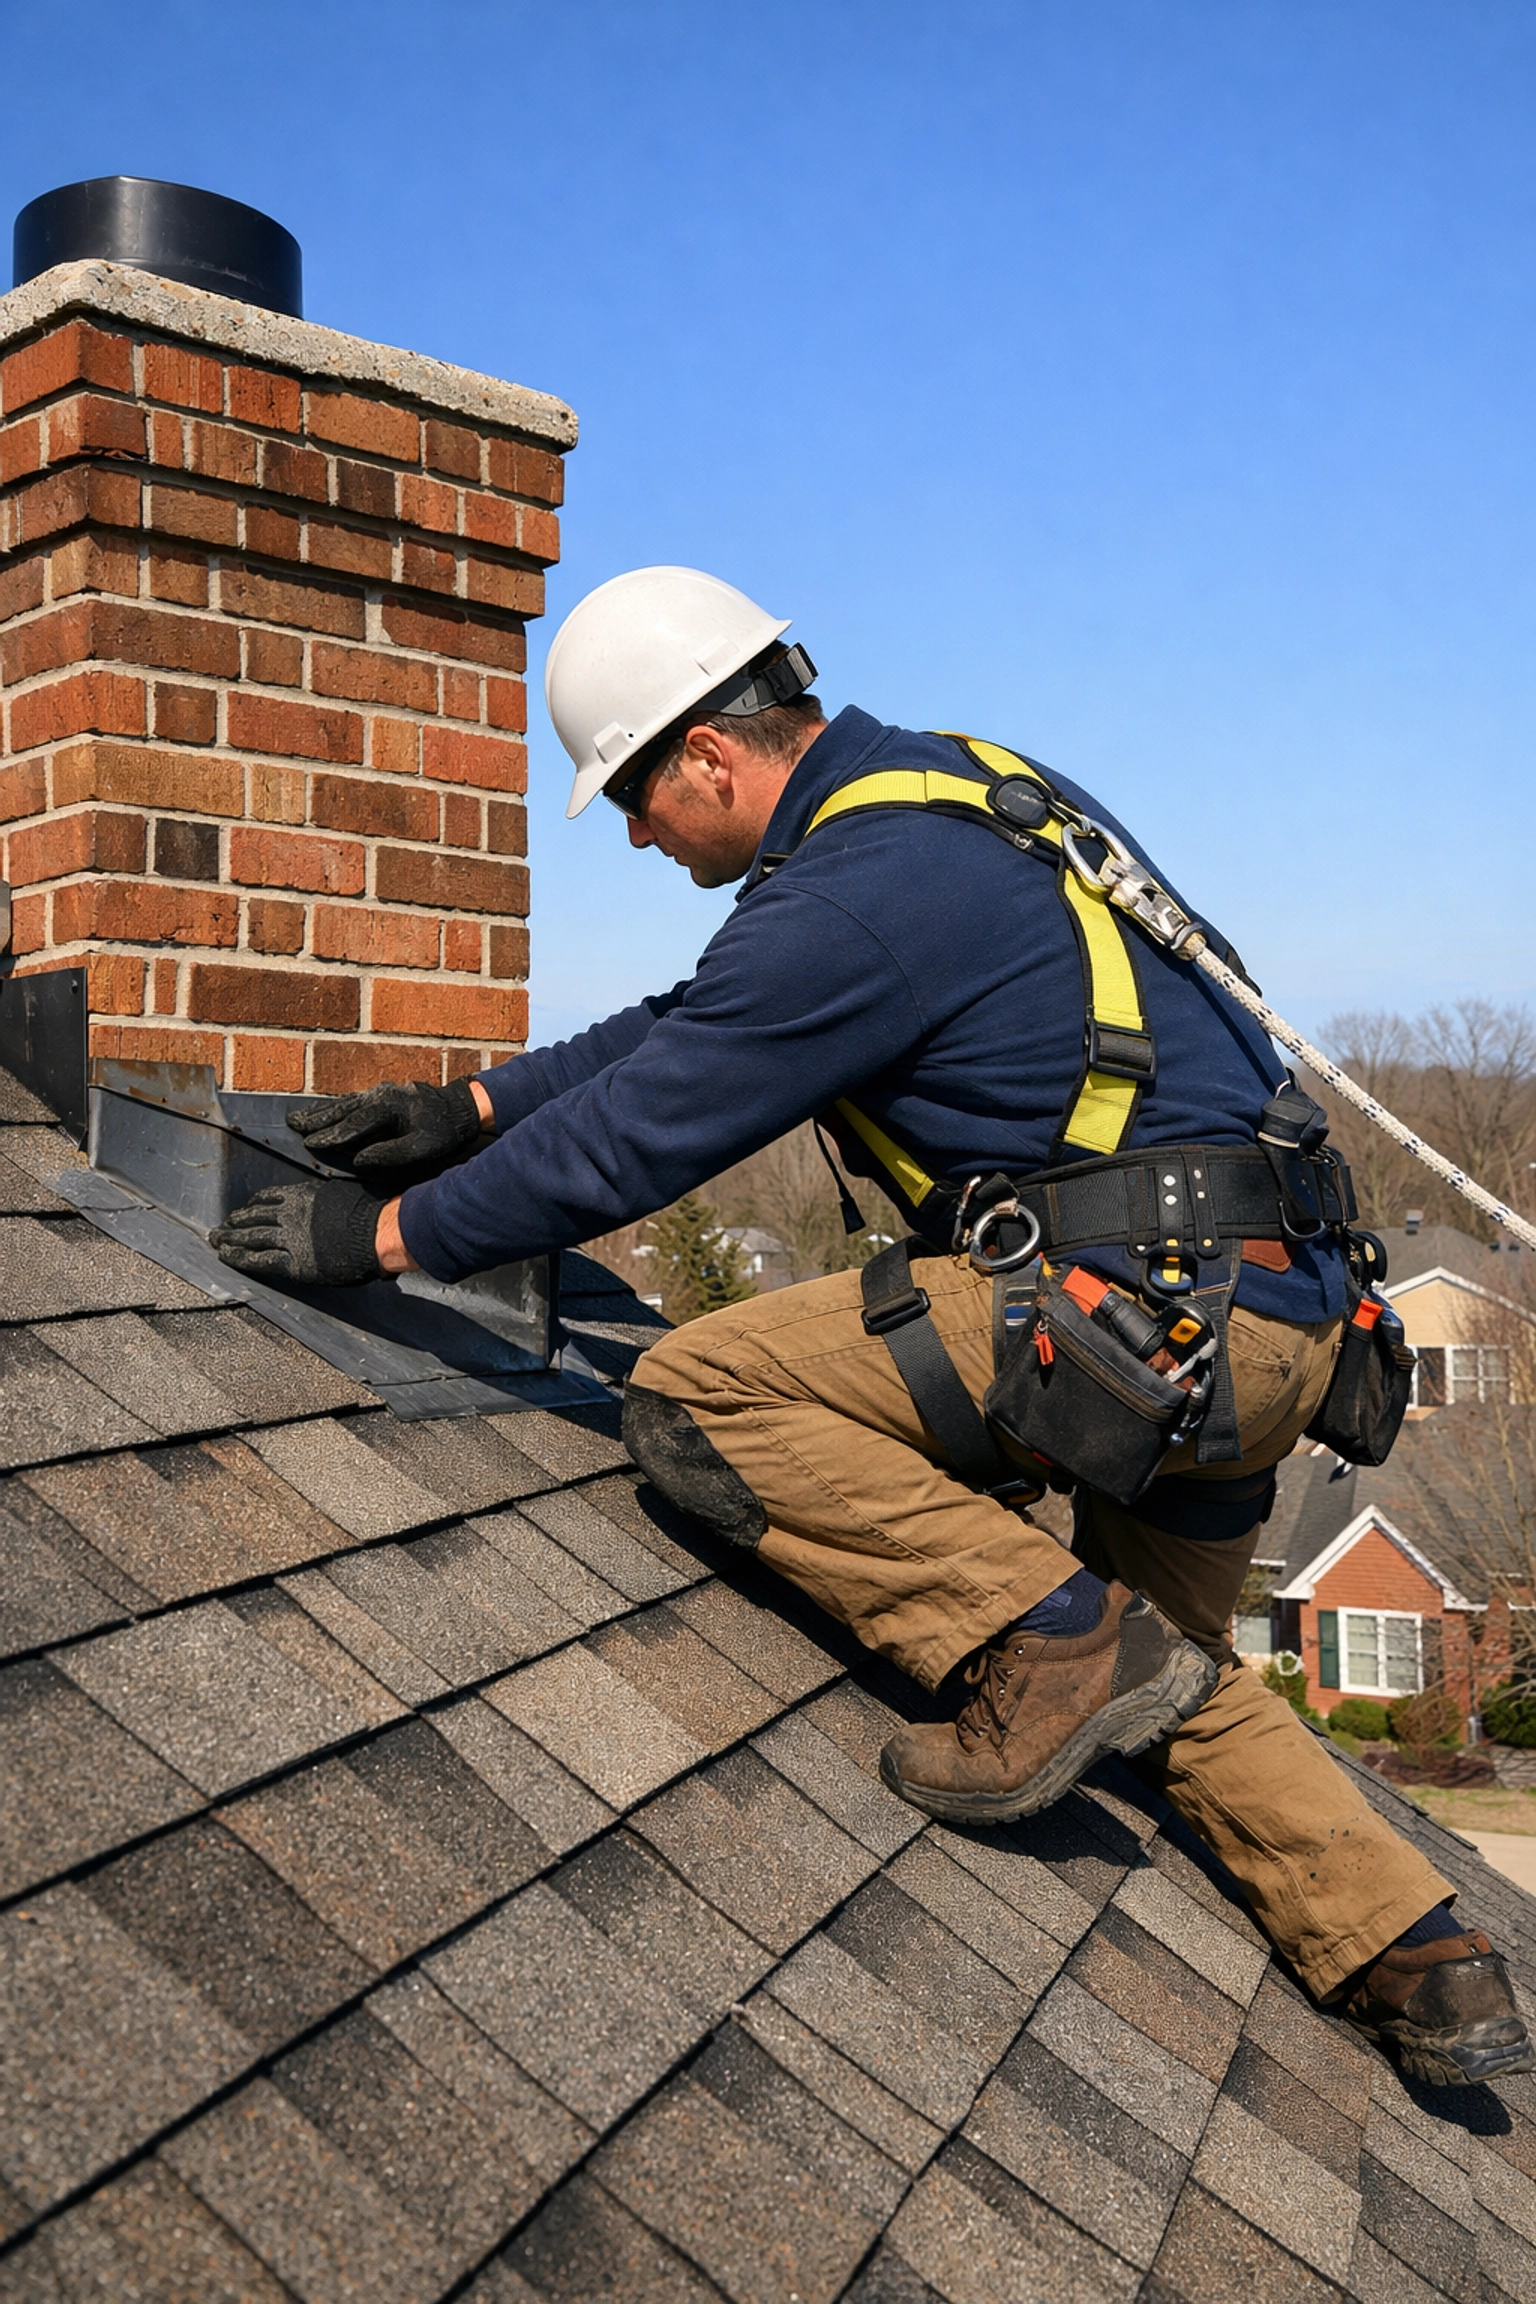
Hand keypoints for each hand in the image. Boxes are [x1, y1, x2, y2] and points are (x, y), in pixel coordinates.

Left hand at [211, 1180, 384, 1285]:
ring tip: (217, 1240)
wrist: (376, 1234)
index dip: (252, 1205)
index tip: (243, 1209)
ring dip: (230, 1239)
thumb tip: (325, 1204)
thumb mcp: (342, 1194)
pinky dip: (240, 1258)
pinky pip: (259, 1260)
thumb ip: (324, 1200)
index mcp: (302, 1195)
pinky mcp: (292, 1262)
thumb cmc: (369, 1214)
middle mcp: (290, 1214)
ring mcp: (289, 1238)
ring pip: (251, 1237)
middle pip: (254, 1216)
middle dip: (235, 1222)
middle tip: (221, 1226)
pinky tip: (226, 1257)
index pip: (268, 1198)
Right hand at [285, 1076, 486, 1169]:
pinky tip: (324, 1112)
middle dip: (316, 1118)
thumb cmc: (442, 1132)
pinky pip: (352, 1101)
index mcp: (389, 1108)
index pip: (353, 1125)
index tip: (310, 1144)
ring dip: (320, 1111)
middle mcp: (380, 1096)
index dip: (331, 1136)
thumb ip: (389, 1154)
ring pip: (344, 1103)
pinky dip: (334, 1107)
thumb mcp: (422, 1149)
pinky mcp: (381, 1094)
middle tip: (291, 1125)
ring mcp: (379, 1092)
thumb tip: (358, 1160)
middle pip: (342, 1109)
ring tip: (297, 1118)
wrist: (459, 1109)